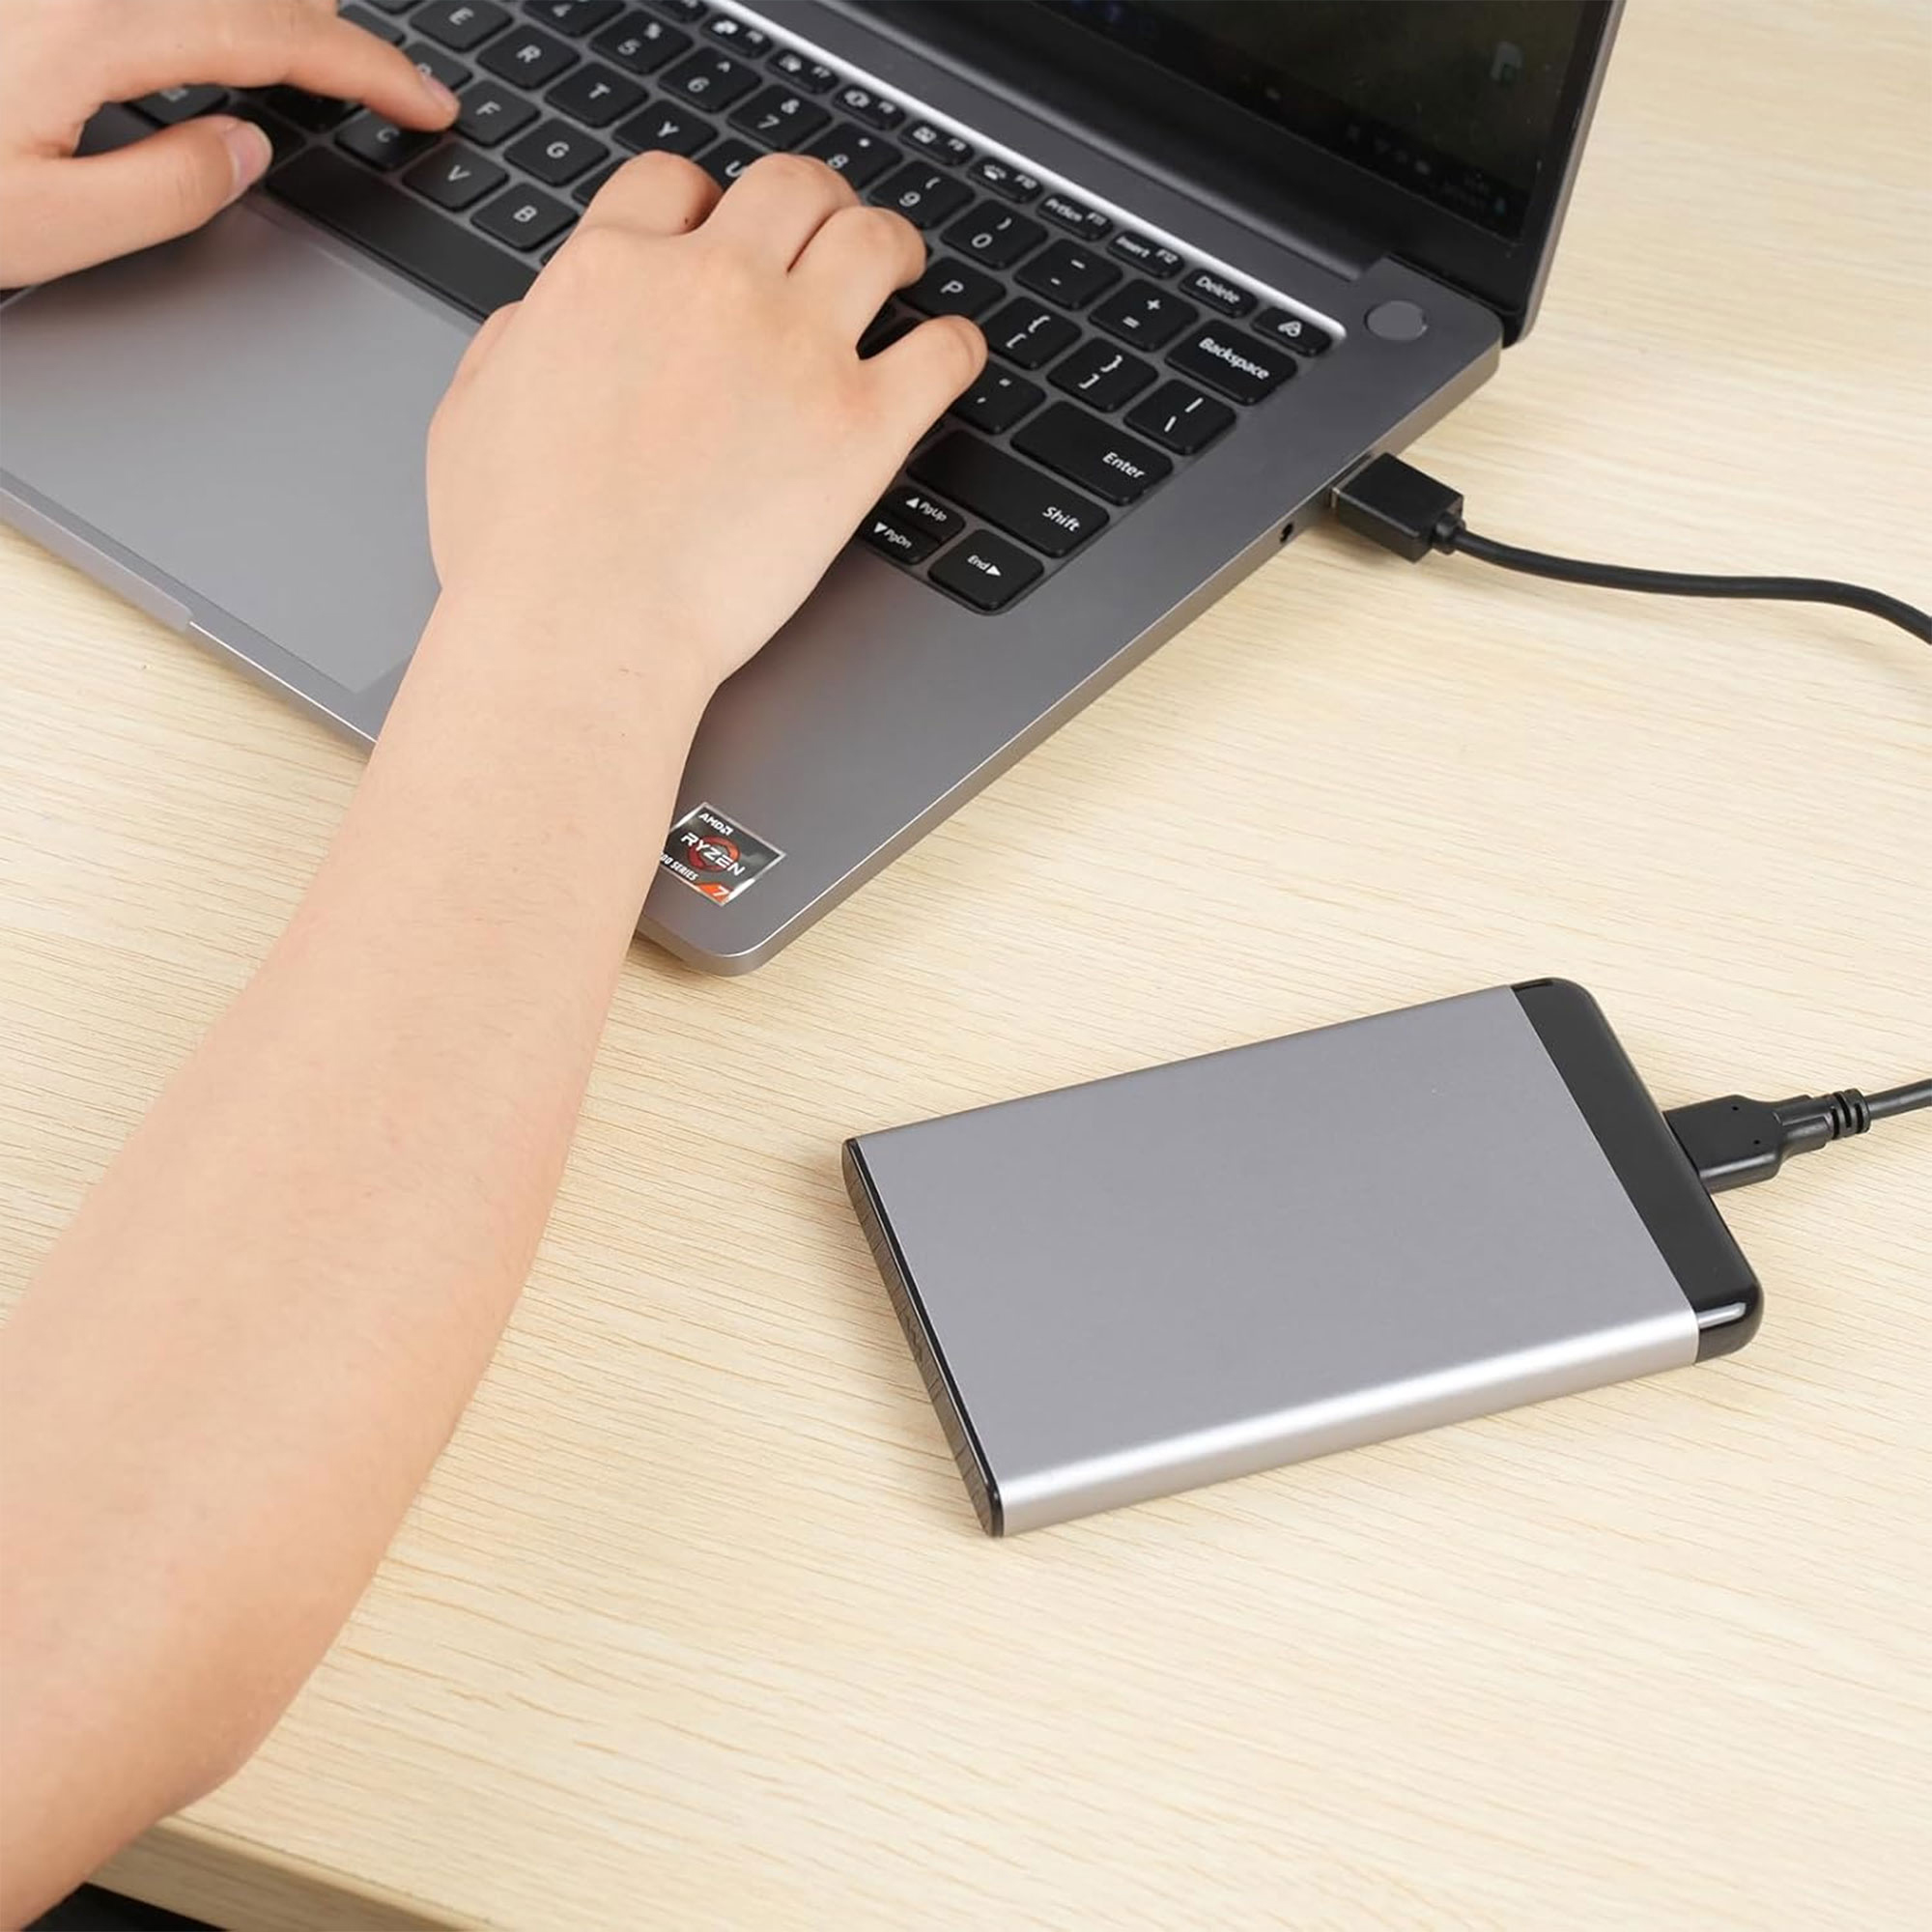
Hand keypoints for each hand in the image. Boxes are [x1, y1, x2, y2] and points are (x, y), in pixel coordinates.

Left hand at [0, 0, 455, 284]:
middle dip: (331, 27)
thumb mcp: (42, 228)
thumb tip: (244, 148)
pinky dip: (203, 7)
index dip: (372, 71)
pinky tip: (207, 36)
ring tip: (313, 54)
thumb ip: (167, 191)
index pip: (278, 37)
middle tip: (388, 84)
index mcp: (94, 31)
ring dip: (267, 5)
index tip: (430, 105)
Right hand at [426, 151, 986, 704]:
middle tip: (831, 229)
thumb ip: (521, 339)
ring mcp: (794, 350)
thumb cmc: (518, 548)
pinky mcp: (859, 427)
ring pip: (873, 242)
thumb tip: (545, 318)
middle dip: (816, 202)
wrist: (578, 628)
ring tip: (904, 268)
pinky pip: (940, 353)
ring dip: (893, 244)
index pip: (676, 185)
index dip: (707, 202)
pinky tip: (952, 356)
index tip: (724, 230)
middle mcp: (710, 287)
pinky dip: (957, 346)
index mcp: (611, 272)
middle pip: (789, 191)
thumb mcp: (473, 411)